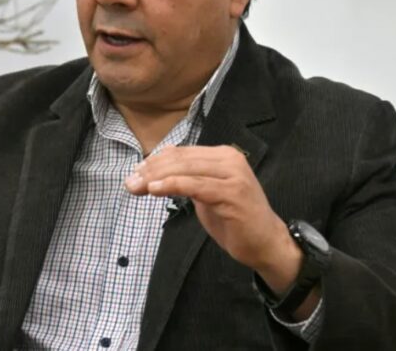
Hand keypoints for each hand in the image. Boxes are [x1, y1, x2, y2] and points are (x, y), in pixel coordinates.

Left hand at [125, 145, 301, 289]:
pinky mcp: (232, 193)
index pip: (181, 152)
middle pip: (180, 159)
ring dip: (156, 177)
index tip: (134, 172)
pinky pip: (195, 186)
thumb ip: (188, 176)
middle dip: (151, 170)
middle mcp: (230, 158)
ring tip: (136, 186)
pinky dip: (172, 185)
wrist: (266, 243)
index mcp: (223, 154)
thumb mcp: (206, 192)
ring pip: (185, 169)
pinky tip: (154, 190)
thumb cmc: (234, 219)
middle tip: (129, 181)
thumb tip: (159, 161)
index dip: (155, 161)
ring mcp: (233, 175)